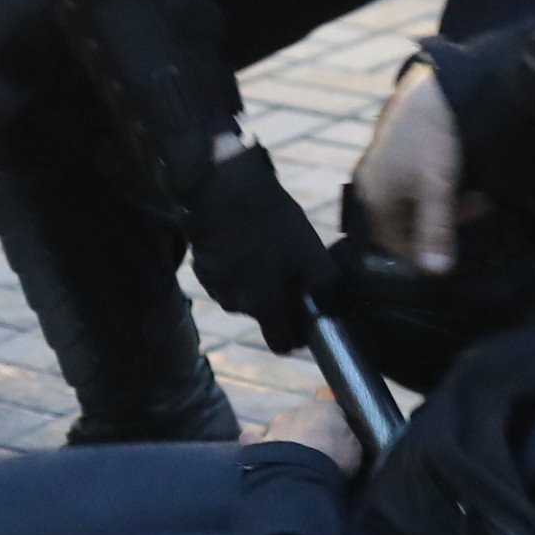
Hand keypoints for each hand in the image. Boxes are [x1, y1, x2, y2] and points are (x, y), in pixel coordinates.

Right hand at [187, 141, 327, 351]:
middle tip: (289, 270)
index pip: (282, 345)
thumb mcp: (310, 251)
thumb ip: (325, 285)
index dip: (297, 335)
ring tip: (265, 248)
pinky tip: (243, 240)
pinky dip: (235, 266)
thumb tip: (332, 306)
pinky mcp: (201, 267)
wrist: (222, 189)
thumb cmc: (270, 222)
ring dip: (255, 281)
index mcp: (264, 306)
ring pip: (243, 295)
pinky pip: (225, 277)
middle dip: (277, 301)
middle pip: (263, 317)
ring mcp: (215, 286)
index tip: (305, 314)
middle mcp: (236, 305)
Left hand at [258, 396, 371, 474]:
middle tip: (315, 452)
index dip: (330, 403)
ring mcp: (274, 426)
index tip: (334, 418)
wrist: (298, 476)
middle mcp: (297, 411)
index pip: (327, 394)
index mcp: (324, 408)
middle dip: (307, 429)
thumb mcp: (357, 448)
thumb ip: (350, 437)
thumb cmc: (334, 460)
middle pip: (302, 415)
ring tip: (292, 462)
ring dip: (285, 439)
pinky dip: (258, 444)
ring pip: (279, 426)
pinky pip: (253, 438)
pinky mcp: (255, 442)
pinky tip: (264, 457)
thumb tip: (346, 435)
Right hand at [345, 61, 472, 272]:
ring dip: (450, 202)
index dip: (426, 252)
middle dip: (445, 220)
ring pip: (419, 200)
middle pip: (408, 222)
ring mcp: (385, 164)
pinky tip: (466, 173)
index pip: (394, 244)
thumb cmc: (433, 138)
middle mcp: (373, 181)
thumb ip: (436, 231)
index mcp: (373, 195)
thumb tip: (435, 273)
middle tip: (479, 207)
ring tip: (479, 191)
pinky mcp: (401, 149)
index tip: (457, 250)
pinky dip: (444, 184)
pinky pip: (421, 181)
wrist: (437, 84)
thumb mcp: (439, 188)